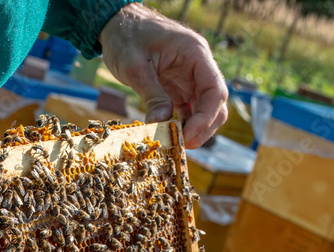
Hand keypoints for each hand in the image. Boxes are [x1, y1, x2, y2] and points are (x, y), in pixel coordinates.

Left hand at [100, 3, 228, 148]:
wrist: (117, 24)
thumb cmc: (127, 37)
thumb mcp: (135, 67)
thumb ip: (152, 94)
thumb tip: (162, 123)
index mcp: (195, 53)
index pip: (215, 90)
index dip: (206, 117)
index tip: (188, 135)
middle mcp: (199, 66)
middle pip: (215, 103)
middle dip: (204, 127)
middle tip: (184, 146)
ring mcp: (190, 77)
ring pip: (205, 109)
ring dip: (196, 128)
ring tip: (178, 144)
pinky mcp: (179, 87)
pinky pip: (189, 109)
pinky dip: (184, 124)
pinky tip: (173, 136)